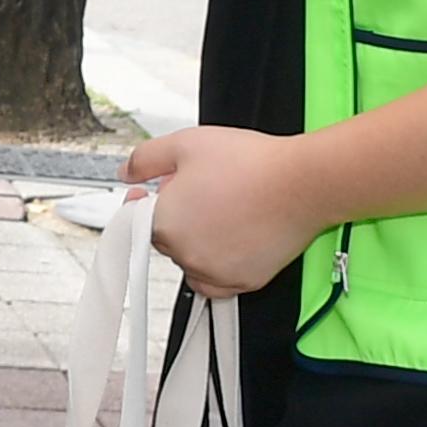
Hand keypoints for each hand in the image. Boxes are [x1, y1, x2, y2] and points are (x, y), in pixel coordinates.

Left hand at [122, 123, 324, 297]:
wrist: (300, 182)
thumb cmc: (249, 163)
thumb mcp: (184, 144)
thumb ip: (145, 160)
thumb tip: (126, 174)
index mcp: (165, 223)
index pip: (139, 221)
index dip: (147, 202)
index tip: (157, 191)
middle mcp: (186, 254)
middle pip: (168, 239)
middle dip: (177, 217)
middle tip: (201, 191)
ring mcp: (215, 272)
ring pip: (192, 260)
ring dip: (198, 241)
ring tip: (223, 211)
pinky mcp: (244, 282)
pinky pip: (217, 282)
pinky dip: (218, 266)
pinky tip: (231, 240)